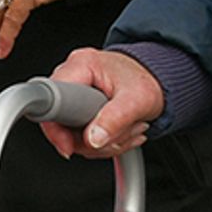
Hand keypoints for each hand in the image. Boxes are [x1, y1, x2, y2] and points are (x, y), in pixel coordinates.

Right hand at [38, 45, 160, 158]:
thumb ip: (116, 119)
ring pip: (71, 134)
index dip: (57, 128)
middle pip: (60, 122)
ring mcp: (74, 93)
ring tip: (124, 129)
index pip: (53, 100)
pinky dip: (100, 142)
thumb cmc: (148, 80)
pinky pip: (79, 135)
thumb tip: (93, 139)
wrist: (158, 80)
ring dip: (100, 143)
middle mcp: (73, 75)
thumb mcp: (138, 100)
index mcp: (82, 65)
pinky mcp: (79, 107)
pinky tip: (118, 132)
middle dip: (89, 139)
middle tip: (116, 134)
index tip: (70, 146)